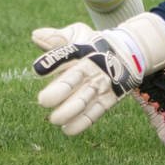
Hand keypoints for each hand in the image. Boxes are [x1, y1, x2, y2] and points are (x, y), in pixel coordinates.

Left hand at [31, 22, 152, 137]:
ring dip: (69, 110)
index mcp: (82, 50)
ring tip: (54, 120)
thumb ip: (56, 38)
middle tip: (43, 100)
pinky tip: (67, 129)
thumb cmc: (93, 45)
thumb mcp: (78, 34)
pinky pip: (95, 112)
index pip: (66, 54)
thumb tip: (35, 35)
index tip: (36, 70)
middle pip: (76, 78)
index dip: (52, 62)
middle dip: (60, 90)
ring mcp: (101, 84)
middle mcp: (92, 67)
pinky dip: (82, 122)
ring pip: (85, 98)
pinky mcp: (109, 99)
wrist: (129, 53)